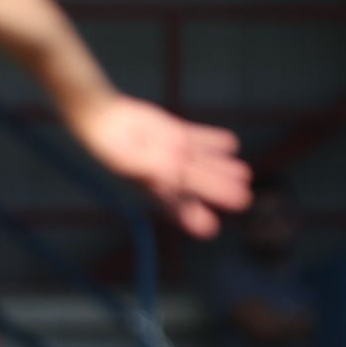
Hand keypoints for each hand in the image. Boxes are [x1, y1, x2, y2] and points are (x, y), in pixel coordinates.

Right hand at [68, 95, 251, 238]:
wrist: (99, 117)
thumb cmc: (111, 145)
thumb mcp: (137, 161)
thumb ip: (160, 170)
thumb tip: (181, 178)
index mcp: (154, 186)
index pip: (179, 205)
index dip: (195, 217)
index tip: (212, 230)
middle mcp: (164, 172)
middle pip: (198, 183)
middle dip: (221, 191)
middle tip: (245, 200)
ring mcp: (169, 151)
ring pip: (202, 161)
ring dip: (223, 167)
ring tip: (246, 173)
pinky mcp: (171, 131)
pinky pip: (197, 137)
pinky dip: (213, 141)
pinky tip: (232, 144)